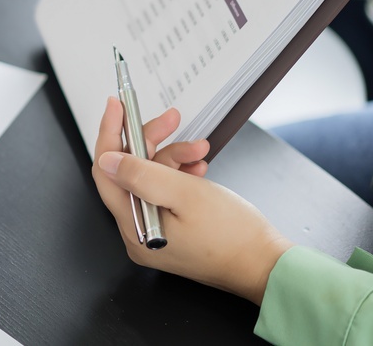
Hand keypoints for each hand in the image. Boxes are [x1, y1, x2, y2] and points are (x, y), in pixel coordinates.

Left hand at [91, 97, 292, 304]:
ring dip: (174, 157)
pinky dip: (180, 174)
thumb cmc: (235, 237)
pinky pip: (165, 192)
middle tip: (171, 120)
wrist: (266, 265)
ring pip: (150, 178)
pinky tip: (198, 168)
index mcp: (135, 227)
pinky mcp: (170, 228)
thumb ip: (142, 175)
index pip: (106, 172)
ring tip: (199, 150)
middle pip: (129, 172)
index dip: (111, 134)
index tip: (117, 106)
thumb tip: (107, 160)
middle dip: (151, 142)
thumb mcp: (186, 195)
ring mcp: (154, 231)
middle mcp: (138, 232)